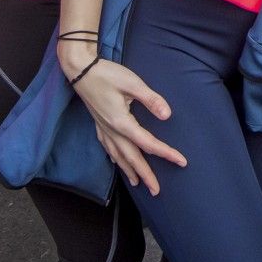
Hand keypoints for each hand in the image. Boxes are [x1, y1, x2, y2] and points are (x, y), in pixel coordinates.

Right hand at [58, 42, 184, 195]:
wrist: (80, 71)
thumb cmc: (107, 74)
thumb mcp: (133, 83)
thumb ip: (151, 100)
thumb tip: (167, 115)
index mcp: (122, 122)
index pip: (148, 143)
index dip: (166, 153)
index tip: (181, 161)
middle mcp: (112, 130)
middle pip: (132, 158)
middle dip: (145, 175)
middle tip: (157, 191)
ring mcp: (103, 129)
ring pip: (118, 156)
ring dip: (129, 171)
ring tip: (138, 184)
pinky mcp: (98, 125)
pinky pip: (109, 149)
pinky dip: (116, 159)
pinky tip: (118, 162)